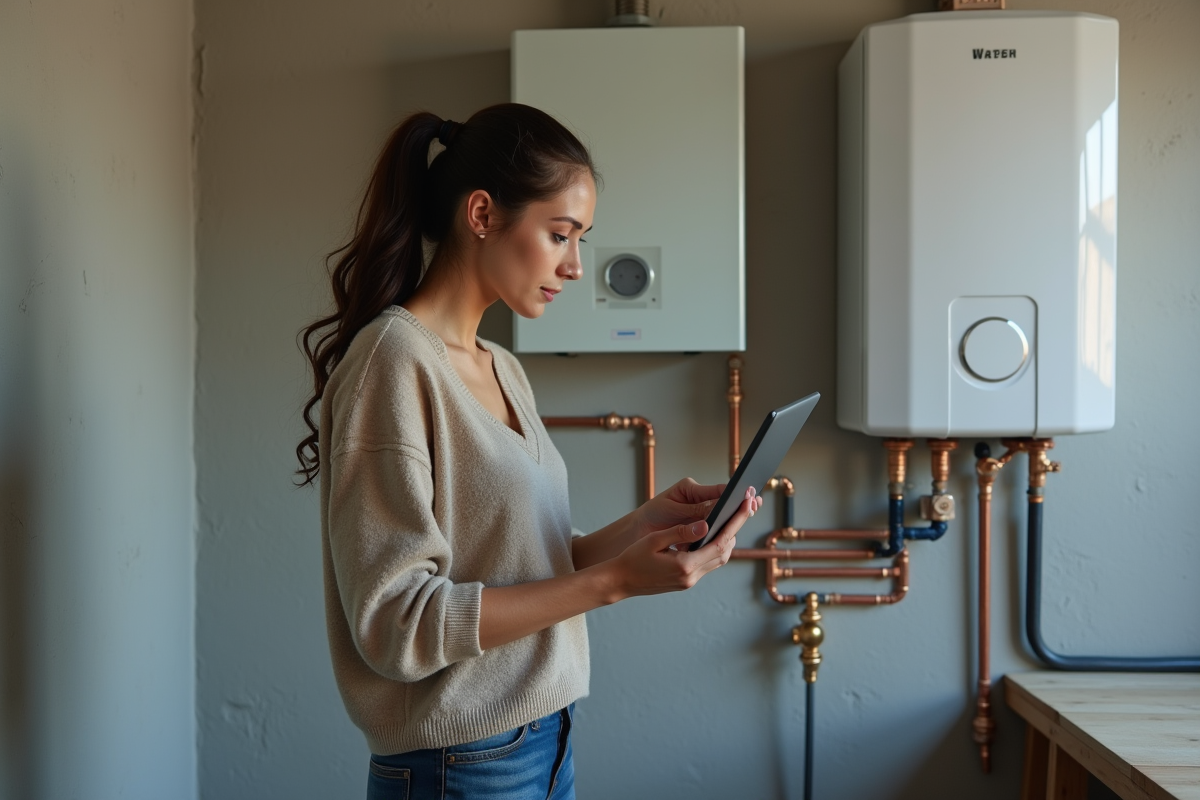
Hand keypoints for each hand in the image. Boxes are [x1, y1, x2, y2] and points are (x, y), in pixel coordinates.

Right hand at [606, 487, 758, 599]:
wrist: (620, 581)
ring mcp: (690, 581)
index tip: (746, 505)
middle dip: (735, 529)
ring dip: (726, 539)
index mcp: (684, 566)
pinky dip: (714, 548)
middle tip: (742, 507)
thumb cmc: (632, 559)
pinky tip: (712, 534)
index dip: (736, 522)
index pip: (720, 542)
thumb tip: (706, 523)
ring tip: (730, 518)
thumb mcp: (654, 540)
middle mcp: (691, 577)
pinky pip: (708, 563)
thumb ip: (681, 532)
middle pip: (724, 552)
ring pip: (719, 559)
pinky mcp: (686, 581)